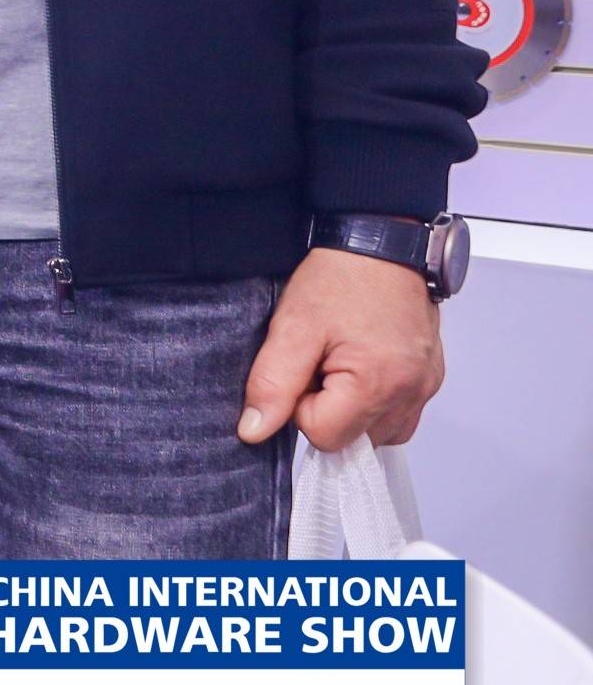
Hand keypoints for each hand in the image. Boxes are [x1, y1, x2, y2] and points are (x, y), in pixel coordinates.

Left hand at [240, 247, 444, 450]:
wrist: (382, 245)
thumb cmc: (342, 278)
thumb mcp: (292, 327)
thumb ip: (272, 385)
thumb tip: (255, 430)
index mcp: (378, 384)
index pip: (325, 437)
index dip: (301, 408)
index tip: (304, 370)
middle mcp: (411, 392)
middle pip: (354, 439)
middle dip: (328, 409)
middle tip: (322, 362)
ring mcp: (426, 387)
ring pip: (378, 432)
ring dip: (352, 409)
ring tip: (343, 362)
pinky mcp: (430, 378)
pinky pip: (399, 415)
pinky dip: (376, 402)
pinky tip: (363, 367)